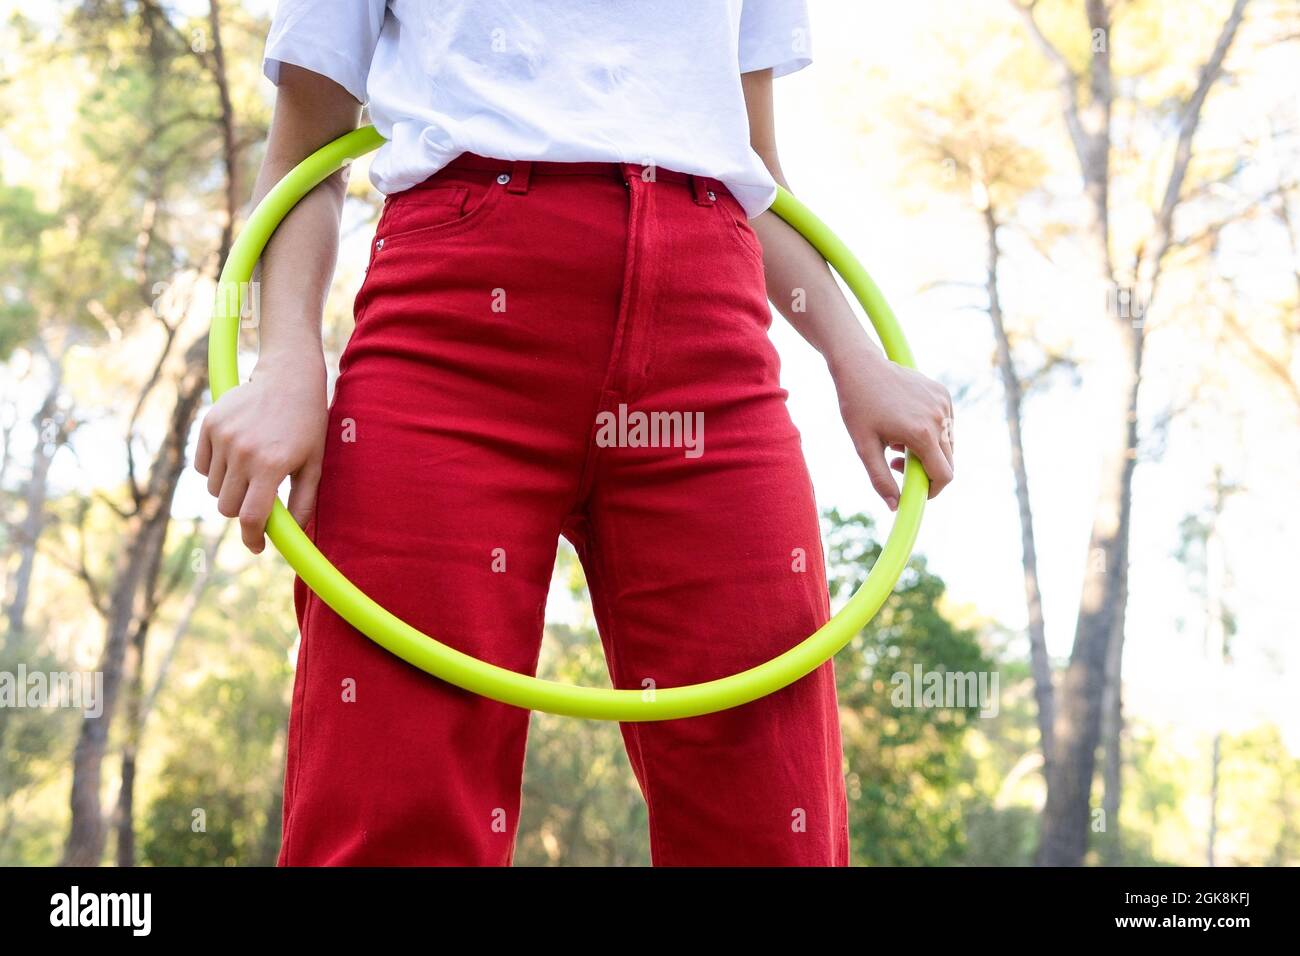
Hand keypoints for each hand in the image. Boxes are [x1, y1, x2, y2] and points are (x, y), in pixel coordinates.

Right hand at [195, 353, 327, 552]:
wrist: (288, 378)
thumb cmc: (307, 425)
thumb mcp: (313, 465)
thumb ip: (303, 503)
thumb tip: (293, 535)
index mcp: (272, 465)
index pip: (250, 517)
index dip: (252, 538)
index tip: (258, 546)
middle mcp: (243, 453)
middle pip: (227, 507)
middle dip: (242, 510)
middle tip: (259, 498)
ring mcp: (223, 437)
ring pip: (213, 488)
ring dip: (229, 489)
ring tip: (251, 469)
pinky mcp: (209, 424)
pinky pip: (201, 466)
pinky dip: (214, 469)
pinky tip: (235, 455)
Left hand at [829, 346, 953, 509]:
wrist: (860, 366)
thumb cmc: (858, 406)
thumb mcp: (864, 447)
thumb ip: (880, 479)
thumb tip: (895, 505)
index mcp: (922, 433)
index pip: (944, 475)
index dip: (932, 491)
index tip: (915, 491)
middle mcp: (939, 418)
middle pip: (948, 461)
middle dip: (926, 470)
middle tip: (896, 462)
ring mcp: (943, 403)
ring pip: (948, 443)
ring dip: (928, 451)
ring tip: (898, 442)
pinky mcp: (943, 393)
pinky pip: (946, 424)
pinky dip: (932, 432)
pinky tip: (907, 423)